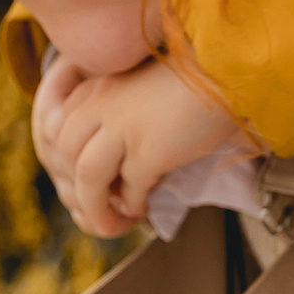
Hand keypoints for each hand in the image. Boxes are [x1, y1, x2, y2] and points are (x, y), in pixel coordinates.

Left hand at [33, 50, 240, 240]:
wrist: (232, 69)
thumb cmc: (196, 79)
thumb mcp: (143, 86)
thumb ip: (119, 111)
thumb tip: (113, 163)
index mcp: (100, 87)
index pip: (62, 131)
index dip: (69, 163)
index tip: (90, 181)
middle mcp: (105, 103)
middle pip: (67, 154)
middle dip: (77, 189)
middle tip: (95, 209)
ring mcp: (126, 126)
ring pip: (88, 175)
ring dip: (96, 206)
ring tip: (111, 224)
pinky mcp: (152, 149)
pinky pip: (131, 188)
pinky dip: (134, 204)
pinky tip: (144, 208)